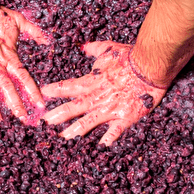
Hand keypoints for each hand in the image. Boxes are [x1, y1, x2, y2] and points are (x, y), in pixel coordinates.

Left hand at [41, 41, 167, 145]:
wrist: (149, 64)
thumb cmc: (129, 56)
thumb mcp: (108, 48)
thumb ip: (94, 49)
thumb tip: (83, 47)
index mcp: (93, 81)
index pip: (70, 87)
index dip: (56, 90)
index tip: (43, 93)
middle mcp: (98, 96)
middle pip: (74, 107)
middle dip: (58, 115)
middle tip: (43, 123)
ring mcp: (111, 108)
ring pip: (89, 122)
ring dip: (74, 131)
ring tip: (62, 139)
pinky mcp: (126, 116)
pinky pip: (116, 130)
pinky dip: (108, 138)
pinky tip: (100, 147)